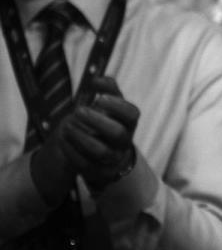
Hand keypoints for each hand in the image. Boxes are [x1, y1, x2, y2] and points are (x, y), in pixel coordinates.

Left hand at [31, 77, 139, 202]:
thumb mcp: (112, 102)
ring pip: (100, 151)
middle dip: (96, 121)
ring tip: (66, 125)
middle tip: (78, 110)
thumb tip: (96, 79)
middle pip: (117, 133)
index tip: (98, 98)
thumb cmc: (108, 119)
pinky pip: (84, 163)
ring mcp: (112, 158)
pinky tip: (62, 138)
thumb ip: (107, 87)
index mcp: (130, 123)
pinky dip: (71, 150)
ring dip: (81, 137)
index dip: (116, 106)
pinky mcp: (97, 171)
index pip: (131, 114)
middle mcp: (125, 141)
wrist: (108, 151)